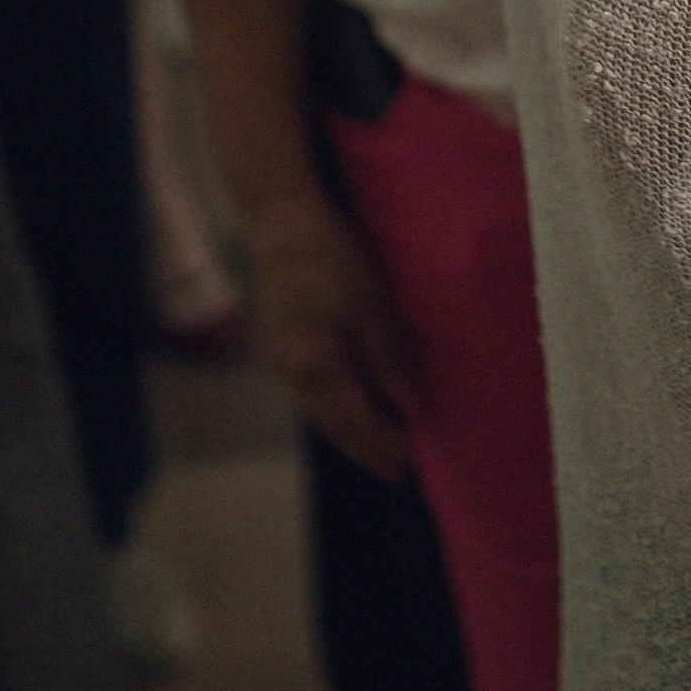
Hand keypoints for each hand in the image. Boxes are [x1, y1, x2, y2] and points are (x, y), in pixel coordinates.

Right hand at [246, 189, 414, 478]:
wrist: (281, 218)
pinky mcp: (282, 340)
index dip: (382, 444)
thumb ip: (388, 359)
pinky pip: (312, 390)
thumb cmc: (330, 256)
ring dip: (349, 430)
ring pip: (320, 409)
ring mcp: (282, 357)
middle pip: (333, 424)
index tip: (409, 464)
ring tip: (378, 444)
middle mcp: (292, 371)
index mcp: (314, 367)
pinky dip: (336, 406)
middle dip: (364, 448)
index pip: (354, 422)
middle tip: (395, 472)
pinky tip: (353, 402)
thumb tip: (410, 404)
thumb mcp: (370, 305)